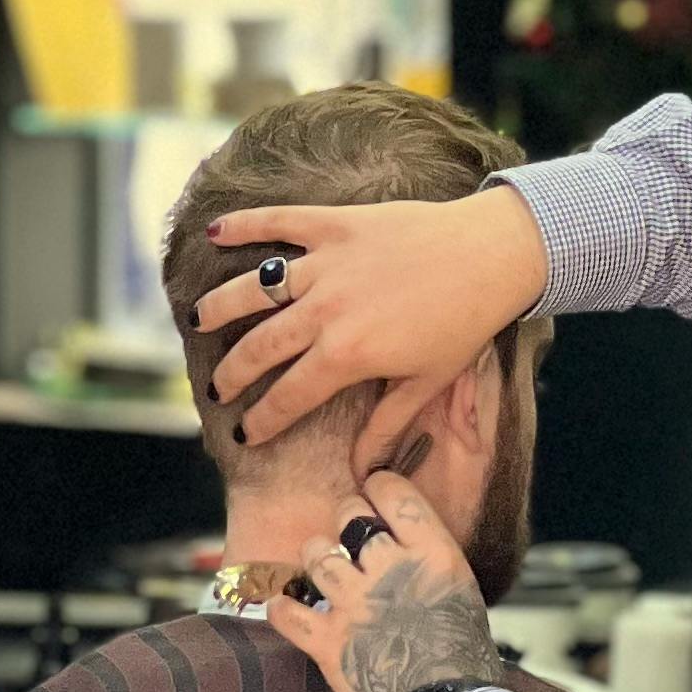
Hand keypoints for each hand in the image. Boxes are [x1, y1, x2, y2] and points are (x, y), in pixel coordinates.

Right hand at [194, 184, 550, 461]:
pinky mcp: (334, 225)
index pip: (287, 396)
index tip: (245, 434)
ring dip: (220, 307)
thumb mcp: (427, 382)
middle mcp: (325, 310)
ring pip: (254, 288)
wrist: (492, 255)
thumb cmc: (465, 323)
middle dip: (231, 373)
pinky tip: (213, 233)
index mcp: (346, 355)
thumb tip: (363, 470)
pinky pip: (278, 222)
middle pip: (259, 348)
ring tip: (198, 322)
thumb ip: (388, 425)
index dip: (261, 419)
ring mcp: (326, 264)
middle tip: (217, 388)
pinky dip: (244, 225)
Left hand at [261, 476, 505, 691]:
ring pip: (316, 554)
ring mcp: (356, 605)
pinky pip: (286, 611)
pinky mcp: (328, 642)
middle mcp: (391, 571)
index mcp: (433, 555)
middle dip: (346, 520)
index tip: (372, 491)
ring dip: (318, 559)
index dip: (378, 486)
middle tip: (349, 535)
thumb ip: (431, 563)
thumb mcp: (462, 595)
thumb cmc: (464, 661)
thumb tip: (408, 546)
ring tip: (324, 570)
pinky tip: (285, 608)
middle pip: (349, 516)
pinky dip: (282, 609)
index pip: (393, 492)